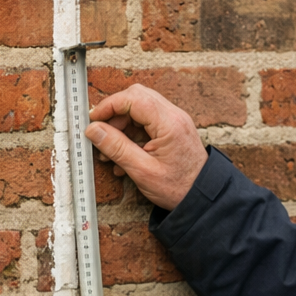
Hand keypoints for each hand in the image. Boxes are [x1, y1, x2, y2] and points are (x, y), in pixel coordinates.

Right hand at [85, 85, 208, 210]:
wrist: (202, 197)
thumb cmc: (179, 188)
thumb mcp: (142, 171)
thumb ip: (116, 148)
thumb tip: (93, 130)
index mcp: (169, 123)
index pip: (133, 98)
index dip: (109, 105)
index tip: (92, 120)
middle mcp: (174, 116)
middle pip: (136, 98)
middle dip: (114, 115)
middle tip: (100, 134)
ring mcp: (173, 122)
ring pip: (139, 110)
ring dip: (120, 127)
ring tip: (109, 153)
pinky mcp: (171, 130)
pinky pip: (145, 123)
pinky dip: (130, 135)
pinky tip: (122, 157)